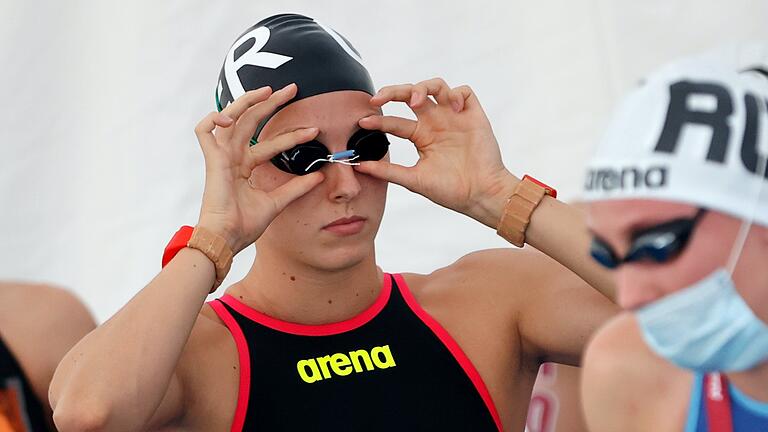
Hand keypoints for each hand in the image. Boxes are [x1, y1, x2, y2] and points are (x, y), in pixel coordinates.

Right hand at [194, 83, 323, 253]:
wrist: (227, 239)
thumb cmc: (245, 225)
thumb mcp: (277, 202)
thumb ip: (296, 187)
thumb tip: (319, 176)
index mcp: (244, 166)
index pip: (269, 141)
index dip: (291, 134)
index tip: (314, 130)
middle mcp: (233, 157)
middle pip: (250, 120)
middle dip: (271, 102)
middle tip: (292, 89)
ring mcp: (221, 156)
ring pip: (230, 117)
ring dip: (248, 101)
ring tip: (268, 90)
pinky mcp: (212, 160)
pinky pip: (204, 130)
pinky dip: (214, 119)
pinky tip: (231, 118)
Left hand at [355, 78, 518, 227]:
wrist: (480, 195)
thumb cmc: (451, 191)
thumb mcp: (414, 180)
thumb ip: (388, 171)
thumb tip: (359, 166)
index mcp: (421, 137)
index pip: (395, 122)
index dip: (379, 120)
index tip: (364, 122)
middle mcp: (435, 123)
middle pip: (411, 95)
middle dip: (394, 92)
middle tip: (380, 97)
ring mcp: (454, 117)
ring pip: (436, 87)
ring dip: (423, 88)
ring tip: (417, 101)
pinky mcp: (473, 115)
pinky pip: (464, 92)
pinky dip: (456, 94)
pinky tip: (453, 108)